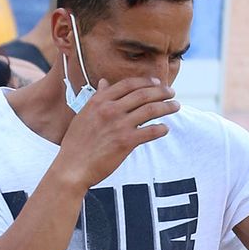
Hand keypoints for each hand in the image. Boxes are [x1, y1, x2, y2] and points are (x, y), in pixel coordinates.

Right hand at [57, 76, 177, 187]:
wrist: (72, 168)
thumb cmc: (76, 143)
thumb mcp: (83, 115)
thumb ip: (96, 98)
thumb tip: (103, 82)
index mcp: (99, 101)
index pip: (128, 84)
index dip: (146, 82)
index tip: (157, 82)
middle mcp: (110, 109)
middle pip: (143, 94)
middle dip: (161, 91)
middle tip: (172, 92)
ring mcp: (119, 125)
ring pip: (150, 110)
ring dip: (166, 106)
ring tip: (176, 106)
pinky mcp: (126, 142)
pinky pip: (150, 131)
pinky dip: (161, 129)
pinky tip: (165, 129)